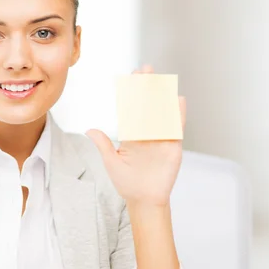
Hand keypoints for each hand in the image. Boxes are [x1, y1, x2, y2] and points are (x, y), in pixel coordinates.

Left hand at [86, 65, 186, 206]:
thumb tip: (89, 129)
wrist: (144, 200)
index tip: (130, 77)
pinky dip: (178, 114)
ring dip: (161, 95)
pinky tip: (178, 99)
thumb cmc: (127, 183)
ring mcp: (160, 138)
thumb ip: (103, 145)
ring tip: (162, 78)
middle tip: (146, 69)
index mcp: (131, 134)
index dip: (131, 93)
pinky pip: (176, 127)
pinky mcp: (173, 146)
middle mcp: (146, 133)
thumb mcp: (112, 162)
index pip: (131, 109)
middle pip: (147, 105)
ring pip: (162, 112)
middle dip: (146, 87)